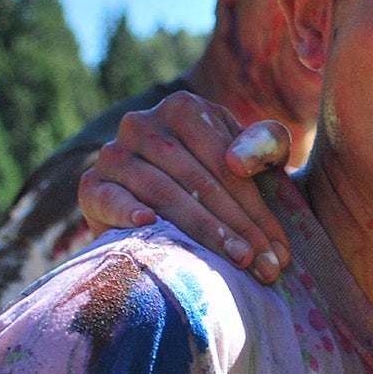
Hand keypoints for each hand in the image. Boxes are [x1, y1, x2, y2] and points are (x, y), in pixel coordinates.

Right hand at [79, 92, 292, 282]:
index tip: (279, 248)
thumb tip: (239, 159)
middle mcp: (143, 124)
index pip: (225, 162)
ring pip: (163, 192)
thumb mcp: (252, 156)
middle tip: (265, 266)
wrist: (169, 201)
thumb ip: (265, 144)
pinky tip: (148, 223)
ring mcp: (114, 153)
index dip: (256, 207)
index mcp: (183, 107)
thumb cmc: (222, 178)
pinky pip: (110, 198)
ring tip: (236, 260)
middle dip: (237, 227)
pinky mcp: (92, 185)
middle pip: (197, 180)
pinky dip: (127, 210)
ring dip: (203, 230)